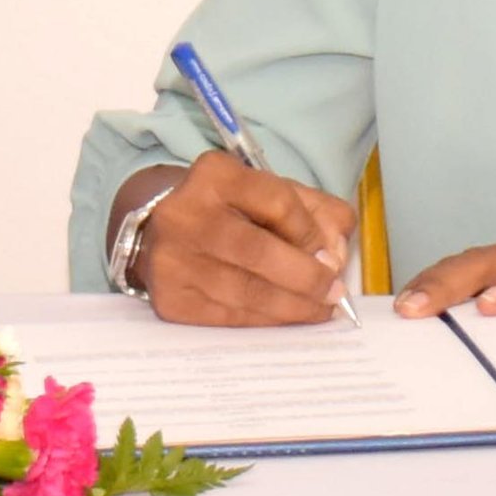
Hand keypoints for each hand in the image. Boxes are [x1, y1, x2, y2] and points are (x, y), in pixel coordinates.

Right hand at [131, 153, 357, 325]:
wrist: (159, 234)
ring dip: (293, 306)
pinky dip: (265, 321)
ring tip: (319, 309)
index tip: (332, 257)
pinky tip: (285, 317)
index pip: (278, 204)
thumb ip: (315, 213)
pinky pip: (230, 317)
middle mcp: (185, 214)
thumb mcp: (269, 193)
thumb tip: (336, 255)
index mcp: (215, 175)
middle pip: (260, 252)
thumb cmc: (228, 212)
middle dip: (307, 278)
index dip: (313, 235)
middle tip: (334, 293)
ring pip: (247, 292)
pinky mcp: (170, 299)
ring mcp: (172, 260)